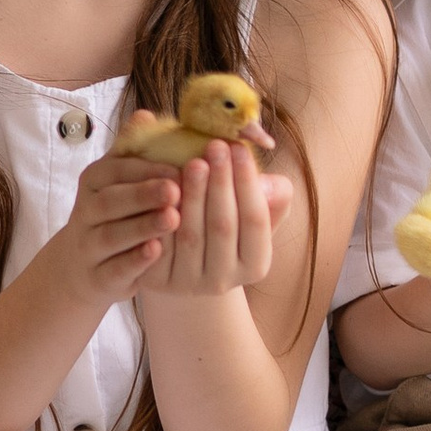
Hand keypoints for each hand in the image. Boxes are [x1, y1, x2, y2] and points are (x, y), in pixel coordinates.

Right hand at [59, 153, 182, 304]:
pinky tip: (156, 251)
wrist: (84, 266)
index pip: (114, 170)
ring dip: (142, 226)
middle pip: (109, 201)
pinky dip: (134, 261)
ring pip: (110, 236)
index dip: (146, 169)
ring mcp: (88, 246)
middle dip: (142, 194)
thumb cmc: (117, 214)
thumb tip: (145, 115)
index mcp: (93, 181)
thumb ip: (134, 151)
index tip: (178, 168)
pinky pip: (113, 268)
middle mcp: (85, 212)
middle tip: (176, 190)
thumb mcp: (121, 181)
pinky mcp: (96, 277)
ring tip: (173, 218)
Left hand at [136, 136, 285, 298]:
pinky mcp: (159, 280)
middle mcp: (224, 281)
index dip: (248, 183)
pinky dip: (163, 214)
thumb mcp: (252, 211)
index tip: (240, 148)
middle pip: (223, 227)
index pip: (255, 220)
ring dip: (193, 195)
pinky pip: (160, 243)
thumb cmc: (227, 223)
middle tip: (215, 146)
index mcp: (255, 265)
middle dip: (221, 184)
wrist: (185, 261)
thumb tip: (270, 183)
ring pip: (191, 236)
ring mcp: (189, 284)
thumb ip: (271, 195)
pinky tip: (164, 184)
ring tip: (193, 161)